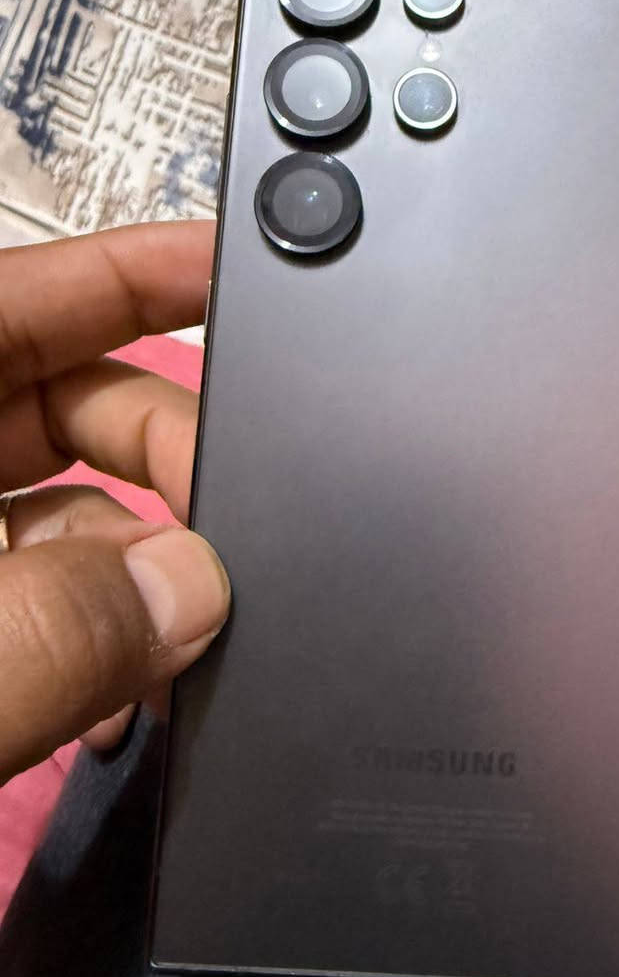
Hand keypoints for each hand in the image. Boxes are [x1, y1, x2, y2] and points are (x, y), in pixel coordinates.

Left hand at [0, 221, 229, 784]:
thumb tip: (191, 590)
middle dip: (169, 464)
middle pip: (63, 411)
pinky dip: (95, 645)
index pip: (16, 302)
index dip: (131, 272)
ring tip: (186, 654)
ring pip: (62, 520)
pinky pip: (39, 605)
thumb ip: (47, 636)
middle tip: (237, 538)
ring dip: (142, 580)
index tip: (238, 273)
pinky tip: (123, 704)